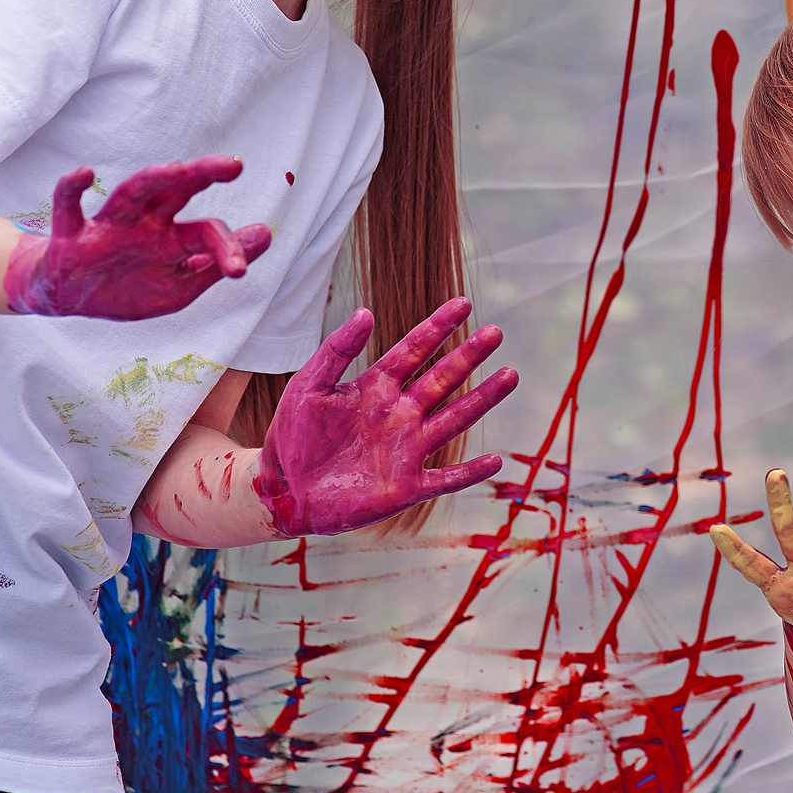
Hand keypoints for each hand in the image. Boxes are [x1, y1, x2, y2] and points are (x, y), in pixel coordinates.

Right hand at [4, 159, 272, 319]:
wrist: (72, 300)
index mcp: (170, 236)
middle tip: (234, 165)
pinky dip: (72, 189)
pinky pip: (69, 208)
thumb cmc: (129, 287)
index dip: (227, 247)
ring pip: (130, 194)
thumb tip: (266, 234)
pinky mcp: (71, 238)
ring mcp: (108, 227)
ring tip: (177, 169)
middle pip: (174, 191)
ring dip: (152, 179)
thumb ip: (218, 261)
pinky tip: (85, 173)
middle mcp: (143, 223)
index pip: (206, 231)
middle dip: (202, 175)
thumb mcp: (181, 283)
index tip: (240, 271)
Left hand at [254, 298, 518, 536]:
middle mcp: (399, 414)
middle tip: (496, 332)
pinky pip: (445, 479)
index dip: (438, 327)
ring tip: (510, 375)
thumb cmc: (292, 434)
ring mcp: (406, 450)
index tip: (464, 304)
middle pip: (443, 380)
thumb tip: (367, 311)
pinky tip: (495, 462)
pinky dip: (469, 473)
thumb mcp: (308, 385)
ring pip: (454, 420)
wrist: (282, 489)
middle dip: (469, 356)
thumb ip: (337, 350)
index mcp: (376, 387)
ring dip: (482, 399)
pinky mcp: (406, 487)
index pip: (414, 350)